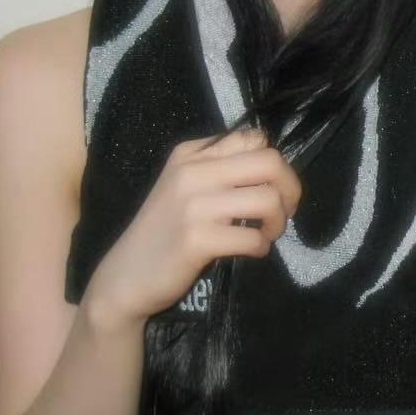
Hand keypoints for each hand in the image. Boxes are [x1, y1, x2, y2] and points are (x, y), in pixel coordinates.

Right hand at [85, 127, 300, 328]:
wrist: (125, 276)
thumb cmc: (163, 230)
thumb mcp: (183, 185)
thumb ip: (218, 168)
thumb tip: (271, 165)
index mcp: (191, 153)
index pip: (253, 138)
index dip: (275, 163)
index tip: (275, 186)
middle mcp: (192, 172)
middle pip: (269, 161)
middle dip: (290, 187)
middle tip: (287, 210)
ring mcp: (194, 205)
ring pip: (267, 199)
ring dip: (278, 221)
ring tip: (269, 234)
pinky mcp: (197, 240)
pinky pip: (252, 237)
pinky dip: (261, 246)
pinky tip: (253, 251)